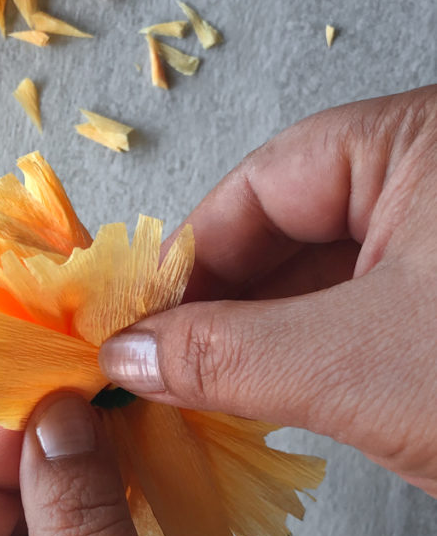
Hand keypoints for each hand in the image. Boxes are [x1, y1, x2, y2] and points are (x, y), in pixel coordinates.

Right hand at [100, 85, 436, 497]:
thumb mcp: (358, 365)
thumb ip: (229, 355)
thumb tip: (128, 355)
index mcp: (413, 143)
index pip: (262, 185)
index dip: (188, 259)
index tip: (136, 322)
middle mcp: (428, 175)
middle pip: (287, 226)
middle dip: (223, 305)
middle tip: (159, 365)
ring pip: (323, 274)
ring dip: (263, 335)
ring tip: (201, 386)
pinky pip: (362, 306)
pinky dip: (313, 350)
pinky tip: (271, 391)